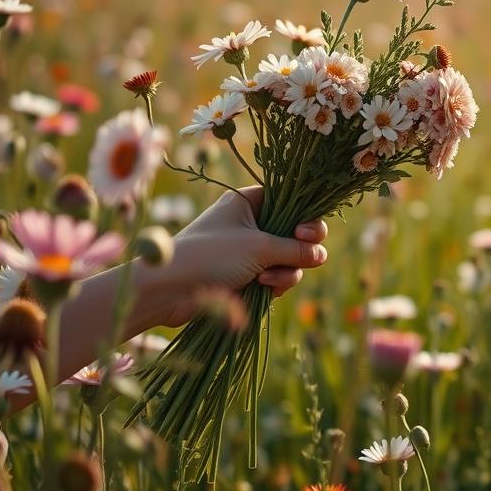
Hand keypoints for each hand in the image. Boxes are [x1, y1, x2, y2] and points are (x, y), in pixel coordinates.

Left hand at [138, 186, 327, 327]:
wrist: (168, 290)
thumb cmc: (211, 256)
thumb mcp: (260, 248)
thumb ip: (296, 249)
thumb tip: (322, 254)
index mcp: (249, 201)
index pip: (291, 200)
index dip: (305, 216)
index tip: (305, 232)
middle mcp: (250, 222)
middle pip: (295, 231)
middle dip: (299, 249)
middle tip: (304, 256)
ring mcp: (249, 249)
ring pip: (288, 258)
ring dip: (286, 271)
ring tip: (266, 279)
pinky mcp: (246, 274)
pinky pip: (276, 276)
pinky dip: (275, 284)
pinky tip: (261, 289)